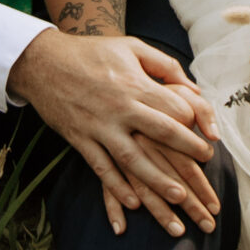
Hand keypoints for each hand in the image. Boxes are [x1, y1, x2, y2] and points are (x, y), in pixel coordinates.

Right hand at [9, 31, 221, 237]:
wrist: (43, 61)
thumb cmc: (92, 52)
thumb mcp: (132, 47)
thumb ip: (165, 65)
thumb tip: (194, 88)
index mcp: (135, 85)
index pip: (174, 108)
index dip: (194, 123)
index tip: (207, 136)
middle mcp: (120, 108)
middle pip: (161, 134)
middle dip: (187, 152)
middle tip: (206, 167)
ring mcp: (98, 126)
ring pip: (132, 159)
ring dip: (156, 180)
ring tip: (178, 197)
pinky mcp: (79, 139)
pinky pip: (100, 167)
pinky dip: (116, 186)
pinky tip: (134, 202)